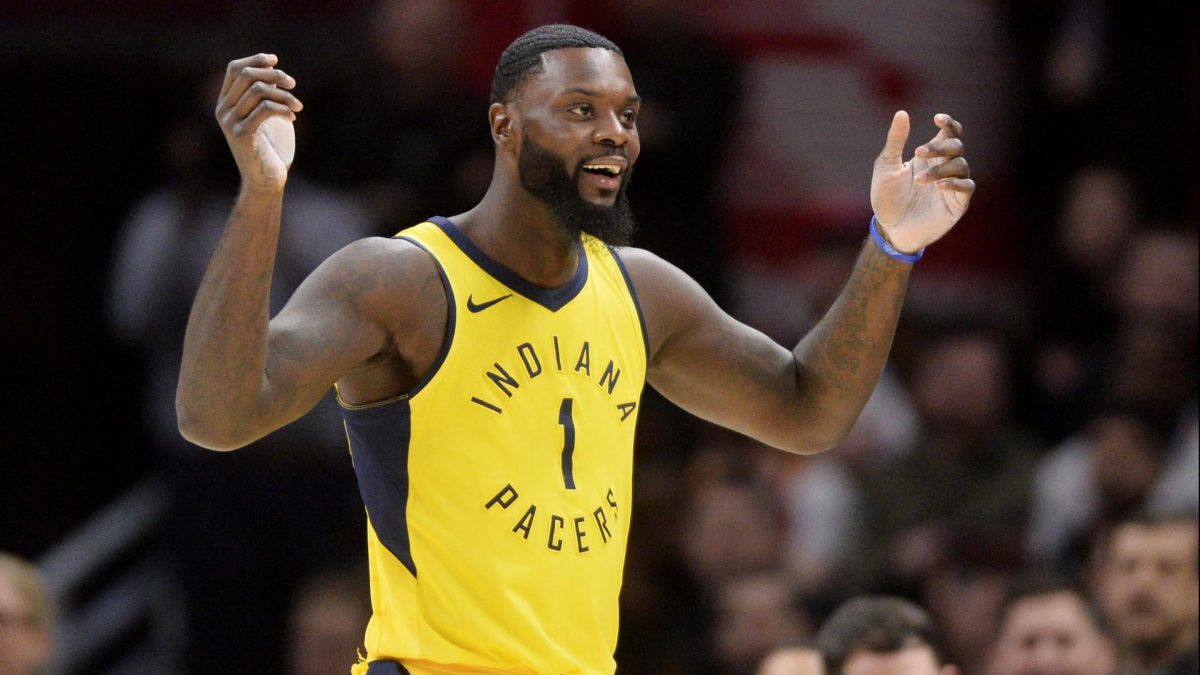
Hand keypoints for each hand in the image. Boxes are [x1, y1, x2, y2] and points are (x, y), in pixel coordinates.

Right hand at [215, 53, 302, 194]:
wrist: (267, 180)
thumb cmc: (271, 149)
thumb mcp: (268, 115)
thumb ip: (266, 93)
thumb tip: (272, 69)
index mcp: (226, 103)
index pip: (234, 69)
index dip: (255, 60)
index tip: (275, 59)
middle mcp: (223, 110)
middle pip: (246, 75)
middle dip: (273, 74)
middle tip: (293, 83)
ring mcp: (230, 122)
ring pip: (258, 91)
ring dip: (284, 95)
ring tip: (298, 106)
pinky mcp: (242, 134)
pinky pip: (265, 109)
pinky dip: (283, 109)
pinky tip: (292, 117)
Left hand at [870, 111, 973, 252]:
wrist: (888, 229)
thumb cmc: (887, 197)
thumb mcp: (886, 166)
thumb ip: (895, 141)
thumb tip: (902, 113)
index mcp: (930, 156)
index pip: (949, 134)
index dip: (949, 124)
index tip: (937, 119)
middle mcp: (944, 167)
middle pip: (956, 146)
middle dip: (939, 146)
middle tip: (918, 152)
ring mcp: (952, 185)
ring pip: (961, 166)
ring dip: (940, 169)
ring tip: (919, 180)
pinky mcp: (957, 204)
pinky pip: (966, 187)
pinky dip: (955, 184)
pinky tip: (939, 186)